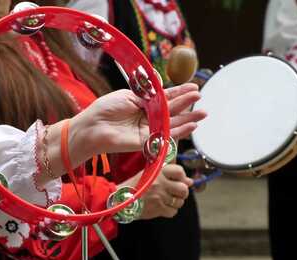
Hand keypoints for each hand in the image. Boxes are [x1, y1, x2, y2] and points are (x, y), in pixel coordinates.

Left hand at [73, 84, 204, 154]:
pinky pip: (166, 137)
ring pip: (172, 124)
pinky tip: (192, 127)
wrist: (92, 126)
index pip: (165, 97)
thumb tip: (161, 80)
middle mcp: (147, 116)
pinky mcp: (147, 142)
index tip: (193, 87)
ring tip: (203, 113)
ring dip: (188, 119)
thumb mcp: (129, 95)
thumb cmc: (106, 109)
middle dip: (186, 104)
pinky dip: (180, 132)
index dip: (179, 92)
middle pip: (171, 110)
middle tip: (200, 97)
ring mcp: (148, 129)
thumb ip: (147, 93)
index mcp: (143, 103)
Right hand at [120, 164, 191, 218]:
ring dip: (175, 203)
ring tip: (165, 200)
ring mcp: (160, 196)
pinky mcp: (158, 209)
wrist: (120, 199)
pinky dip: (169, 211)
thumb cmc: (134, 186)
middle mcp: (160, 183)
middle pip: (183, 189)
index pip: (180, 172)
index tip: (179, 180)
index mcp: (158, 172)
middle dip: (181, 193)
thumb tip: (190, 181)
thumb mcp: (150, 174)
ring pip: (180, 202)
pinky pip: (173, 212)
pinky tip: (161, 207)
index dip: (182, 177)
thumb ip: (170, 175)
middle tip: (174, 193)